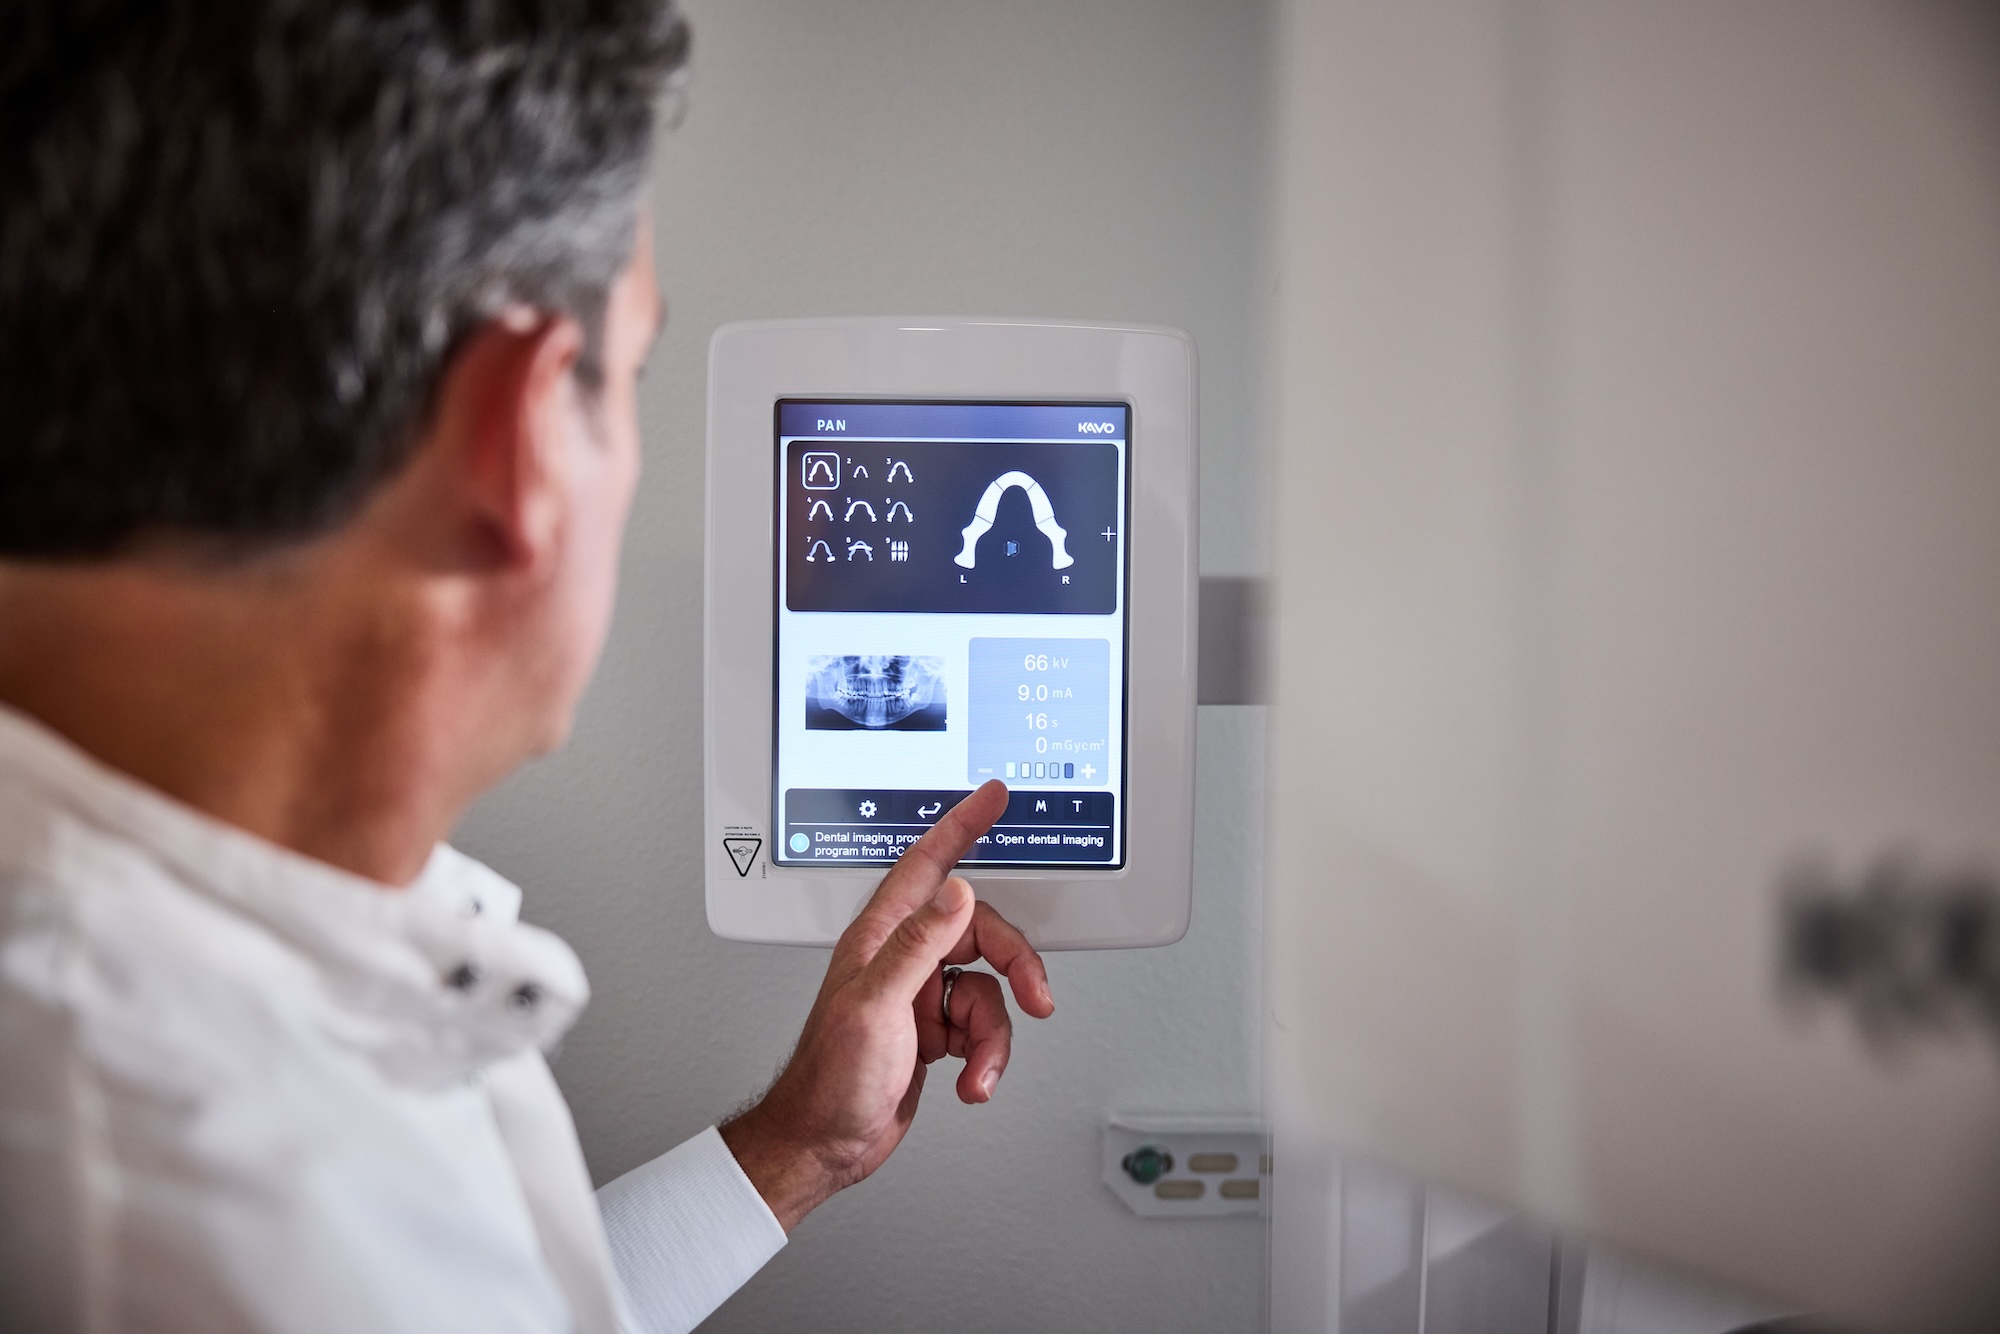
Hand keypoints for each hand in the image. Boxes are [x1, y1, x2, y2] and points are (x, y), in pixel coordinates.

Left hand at [718, 781, 1055, 1230]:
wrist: (826, 1141)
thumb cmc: (831, 1076)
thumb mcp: (877, 1006)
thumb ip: (919, 944)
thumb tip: (957, 893)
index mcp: (883, 936)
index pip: (928, 865)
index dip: (961, 826)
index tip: (992, 797)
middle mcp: (903, 957)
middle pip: (982, 933)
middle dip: (1014, 968)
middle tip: (1035, 996)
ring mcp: (919, 994)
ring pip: (988, 989)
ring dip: (992, 1035)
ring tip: (976, 1067)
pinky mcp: (933, 1030)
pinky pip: (981, 1027)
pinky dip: (985, 1056)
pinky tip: (968, 1080)